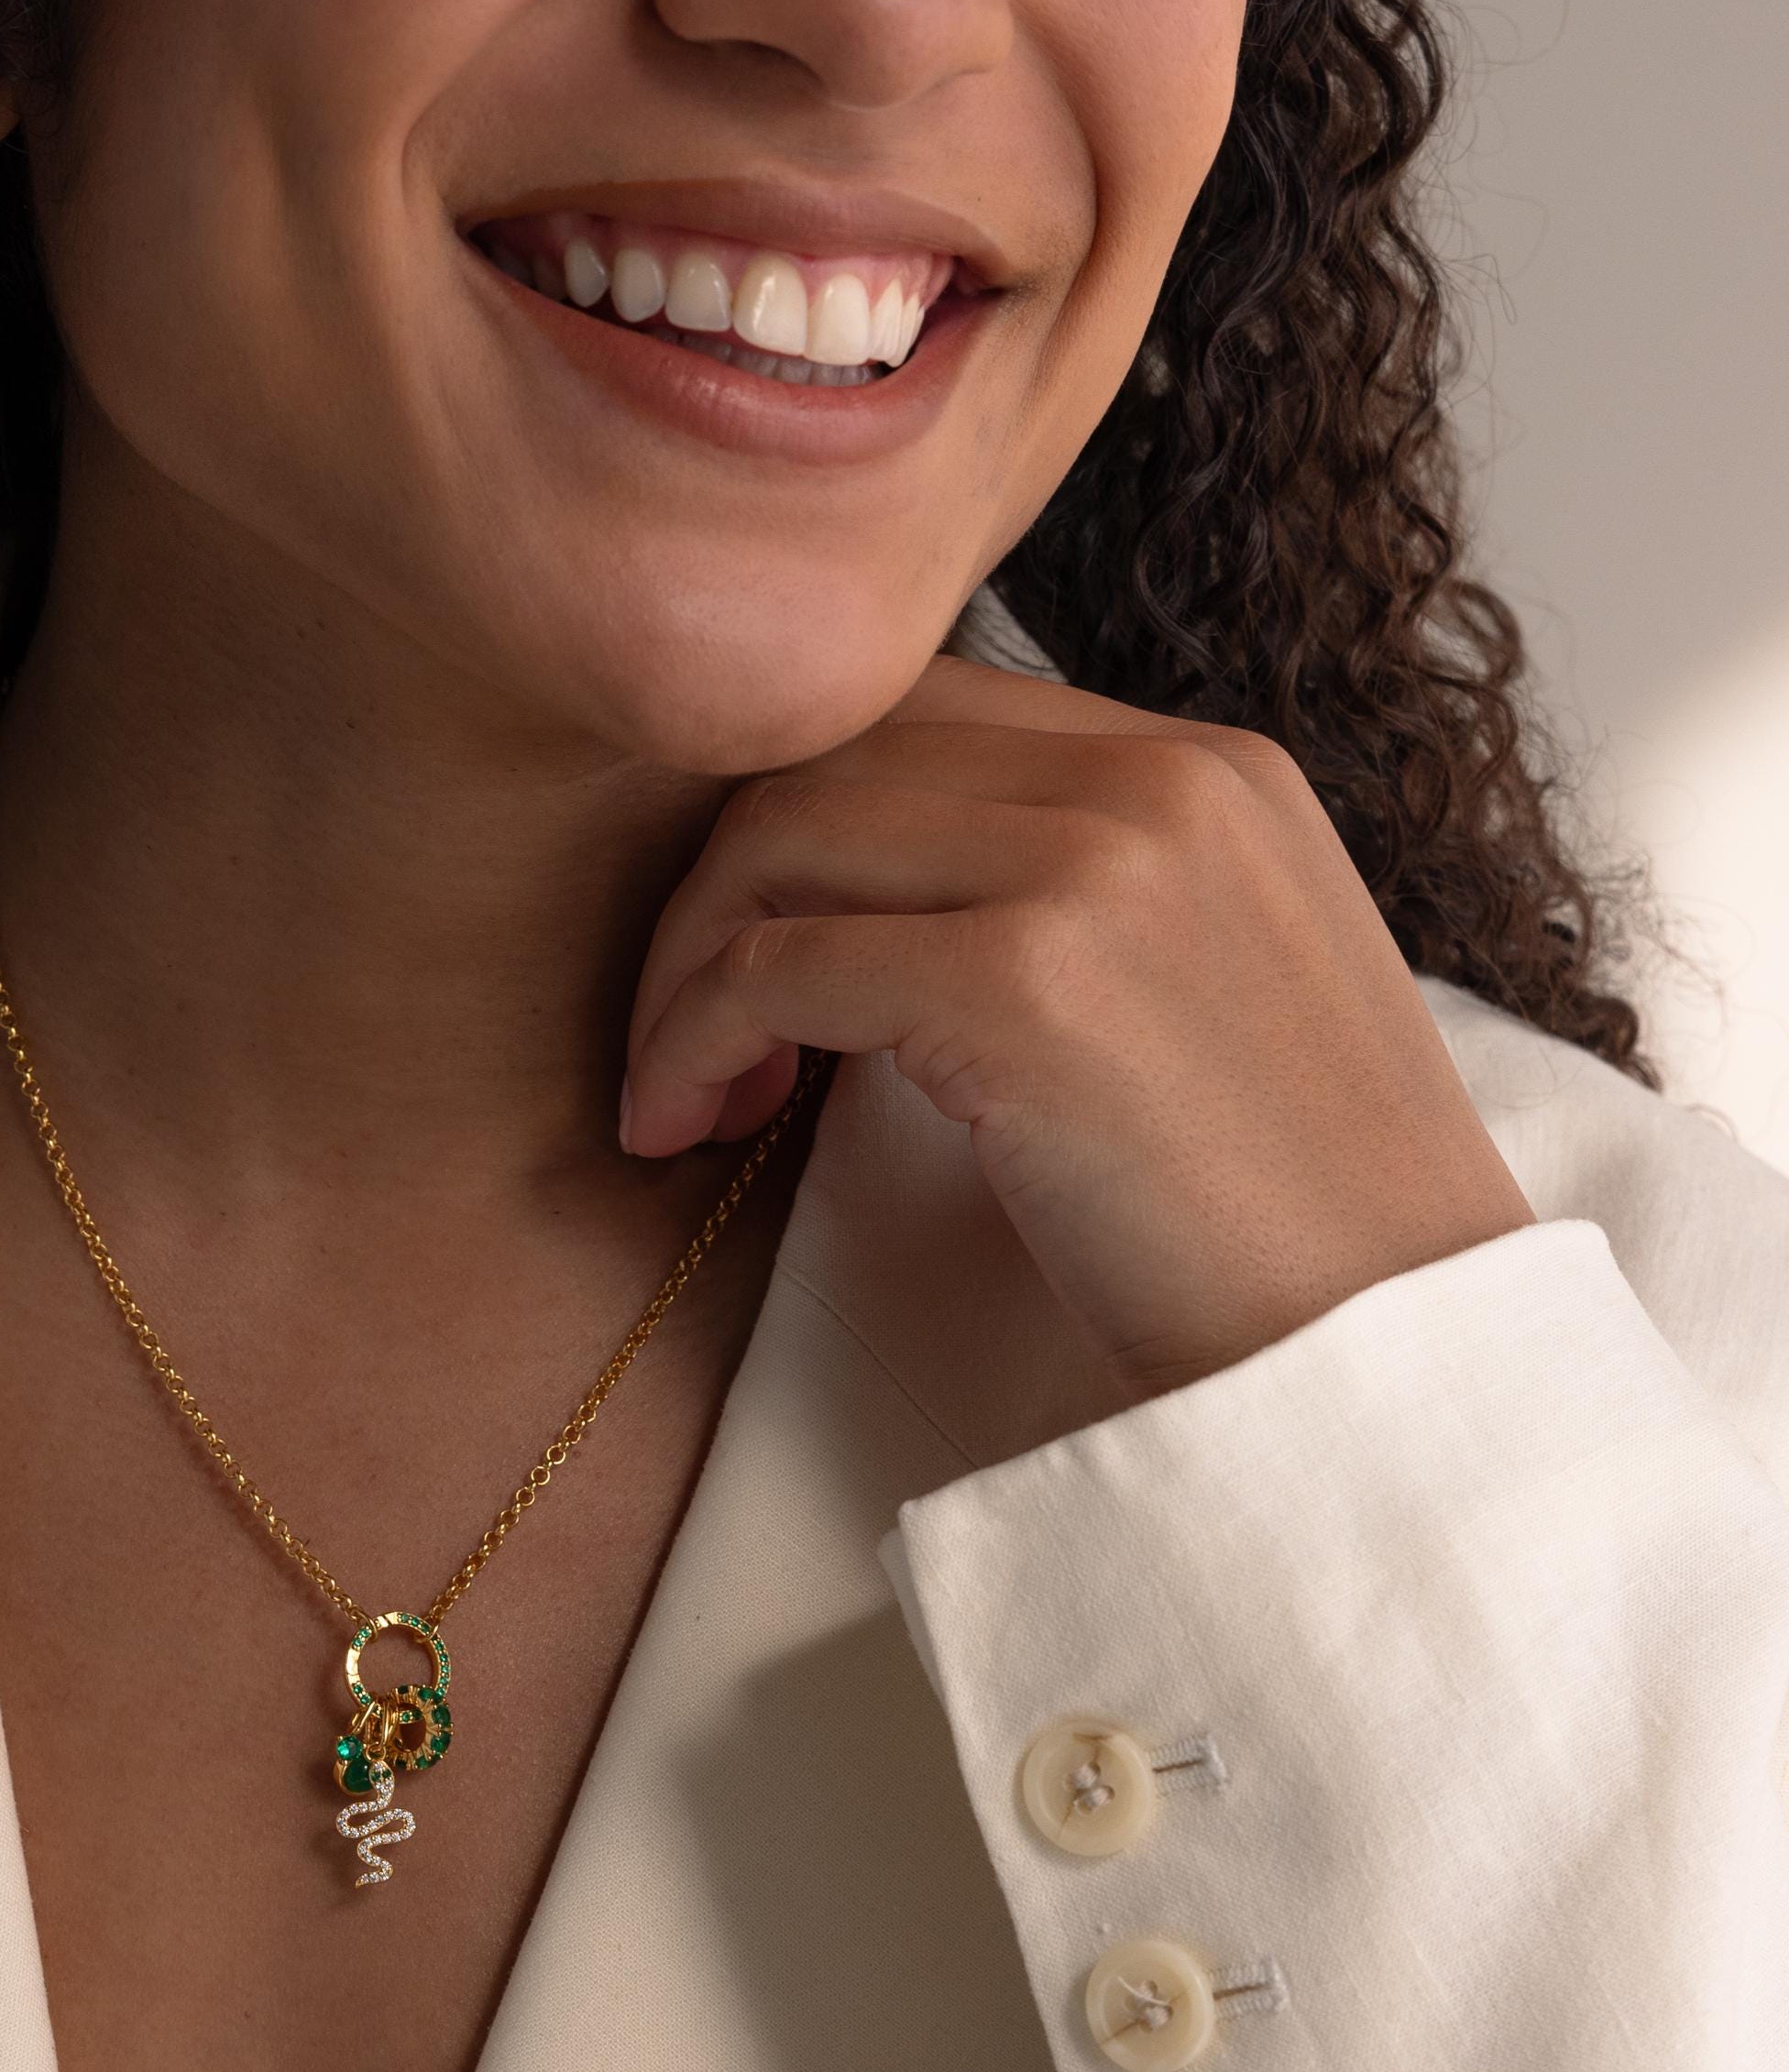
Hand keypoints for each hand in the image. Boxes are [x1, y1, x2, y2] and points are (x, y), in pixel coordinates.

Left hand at [621, 655, 1538, 1402]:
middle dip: (718, 888)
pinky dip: (689, 1039)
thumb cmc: (1282, 1221)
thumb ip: (1076, 902)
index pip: (926, 718)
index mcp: (1210, 771)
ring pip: (778, 839)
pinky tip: (685, 1127)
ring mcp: (1094, 866)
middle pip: (833, 754)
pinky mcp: (1023, 980)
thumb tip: (869, 903)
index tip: (760, 969)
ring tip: (688, 1100)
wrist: (1387, 1354)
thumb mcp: (1207, 994)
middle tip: (691, 1040)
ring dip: (685, 969)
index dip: (800, 829)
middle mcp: (1159, 780)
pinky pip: (772, 963)